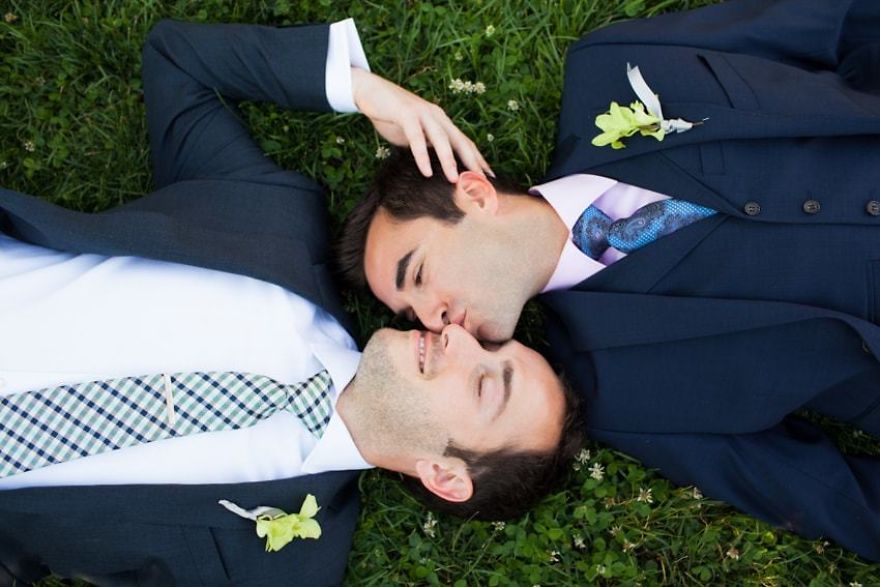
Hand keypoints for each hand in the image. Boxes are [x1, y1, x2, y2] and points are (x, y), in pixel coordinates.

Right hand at [351, 68, 492, 181]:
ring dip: (448, 160)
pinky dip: (422, 155)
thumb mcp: (414, 136)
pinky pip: (416, 137)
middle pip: (460, 141)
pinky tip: (426, 171)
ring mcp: (423, 113)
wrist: (370, 91)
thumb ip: (427, 147)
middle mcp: (437, 116)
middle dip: (472, 162)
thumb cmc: (392, 116)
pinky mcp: (406, 114)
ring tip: (454, 180)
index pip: (464, 142)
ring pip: (441, 139)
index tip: (489, 177)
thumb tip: (437, 168)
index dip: (478, 159)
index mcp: (441, 121)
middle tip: (481, 182)